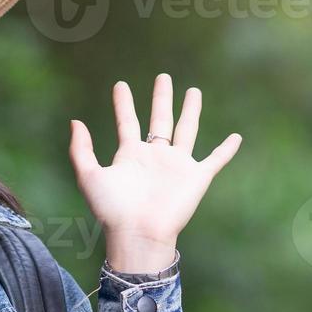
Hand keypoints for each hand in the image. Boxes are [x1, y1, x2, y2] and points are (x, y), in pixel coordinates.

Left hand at [68, 73, 241, 270]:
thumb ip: (81, 150)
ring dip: (191, 111)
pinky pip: (215, 160)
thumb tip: (75, 122)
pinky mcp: (196, 177)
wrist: (139, 233)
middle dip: (161, 99)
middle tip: (163, 77)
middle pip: (160, 120)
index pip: (128, 122)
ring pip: (187, 130)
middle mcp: (155, 157)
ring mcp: (177, 166)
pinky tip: (236, 138)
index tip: (120, 85)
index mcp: (131, 155)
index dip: (124, 103)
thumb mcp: (89, 176)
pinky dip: (227, 150)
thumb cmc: (112, 210)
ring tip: (193, 91)